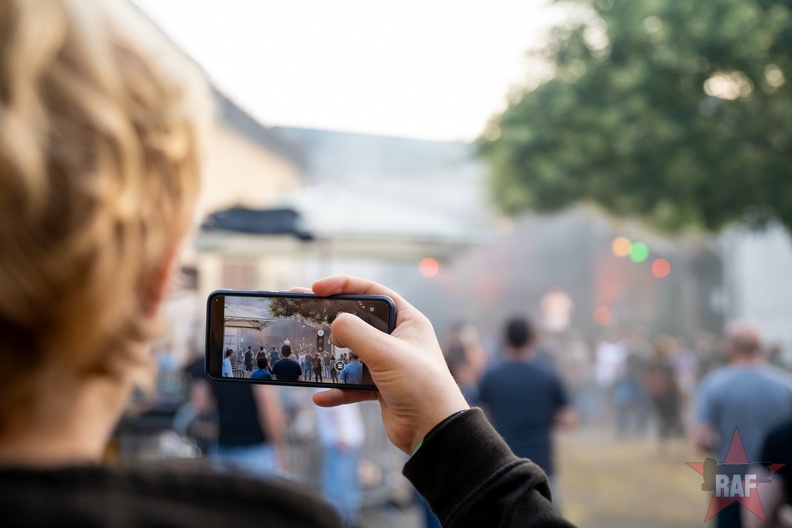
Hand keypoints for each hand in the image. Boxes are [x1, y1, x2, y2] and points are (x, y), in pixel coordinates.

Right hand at [309, 276, 468, 453]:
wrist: (434, 432)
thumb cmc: (420, 385)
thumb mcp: (385, 352)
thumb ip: (356, 331)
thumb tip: (335, 325)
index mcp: (407, 320)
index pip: (372, 292)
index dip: (343, 285)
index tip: (316, 289)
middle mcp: (398, 338)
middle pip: (358, 321)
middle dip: (331, 320)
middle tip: (302, 313)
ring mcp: (389, 364)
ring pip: (352, 354)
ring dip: (332, 358)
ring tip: (308, 356)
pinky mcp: (381, 387)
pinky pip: (353, 384)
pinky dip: (338, 390)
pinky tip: (321, 396)